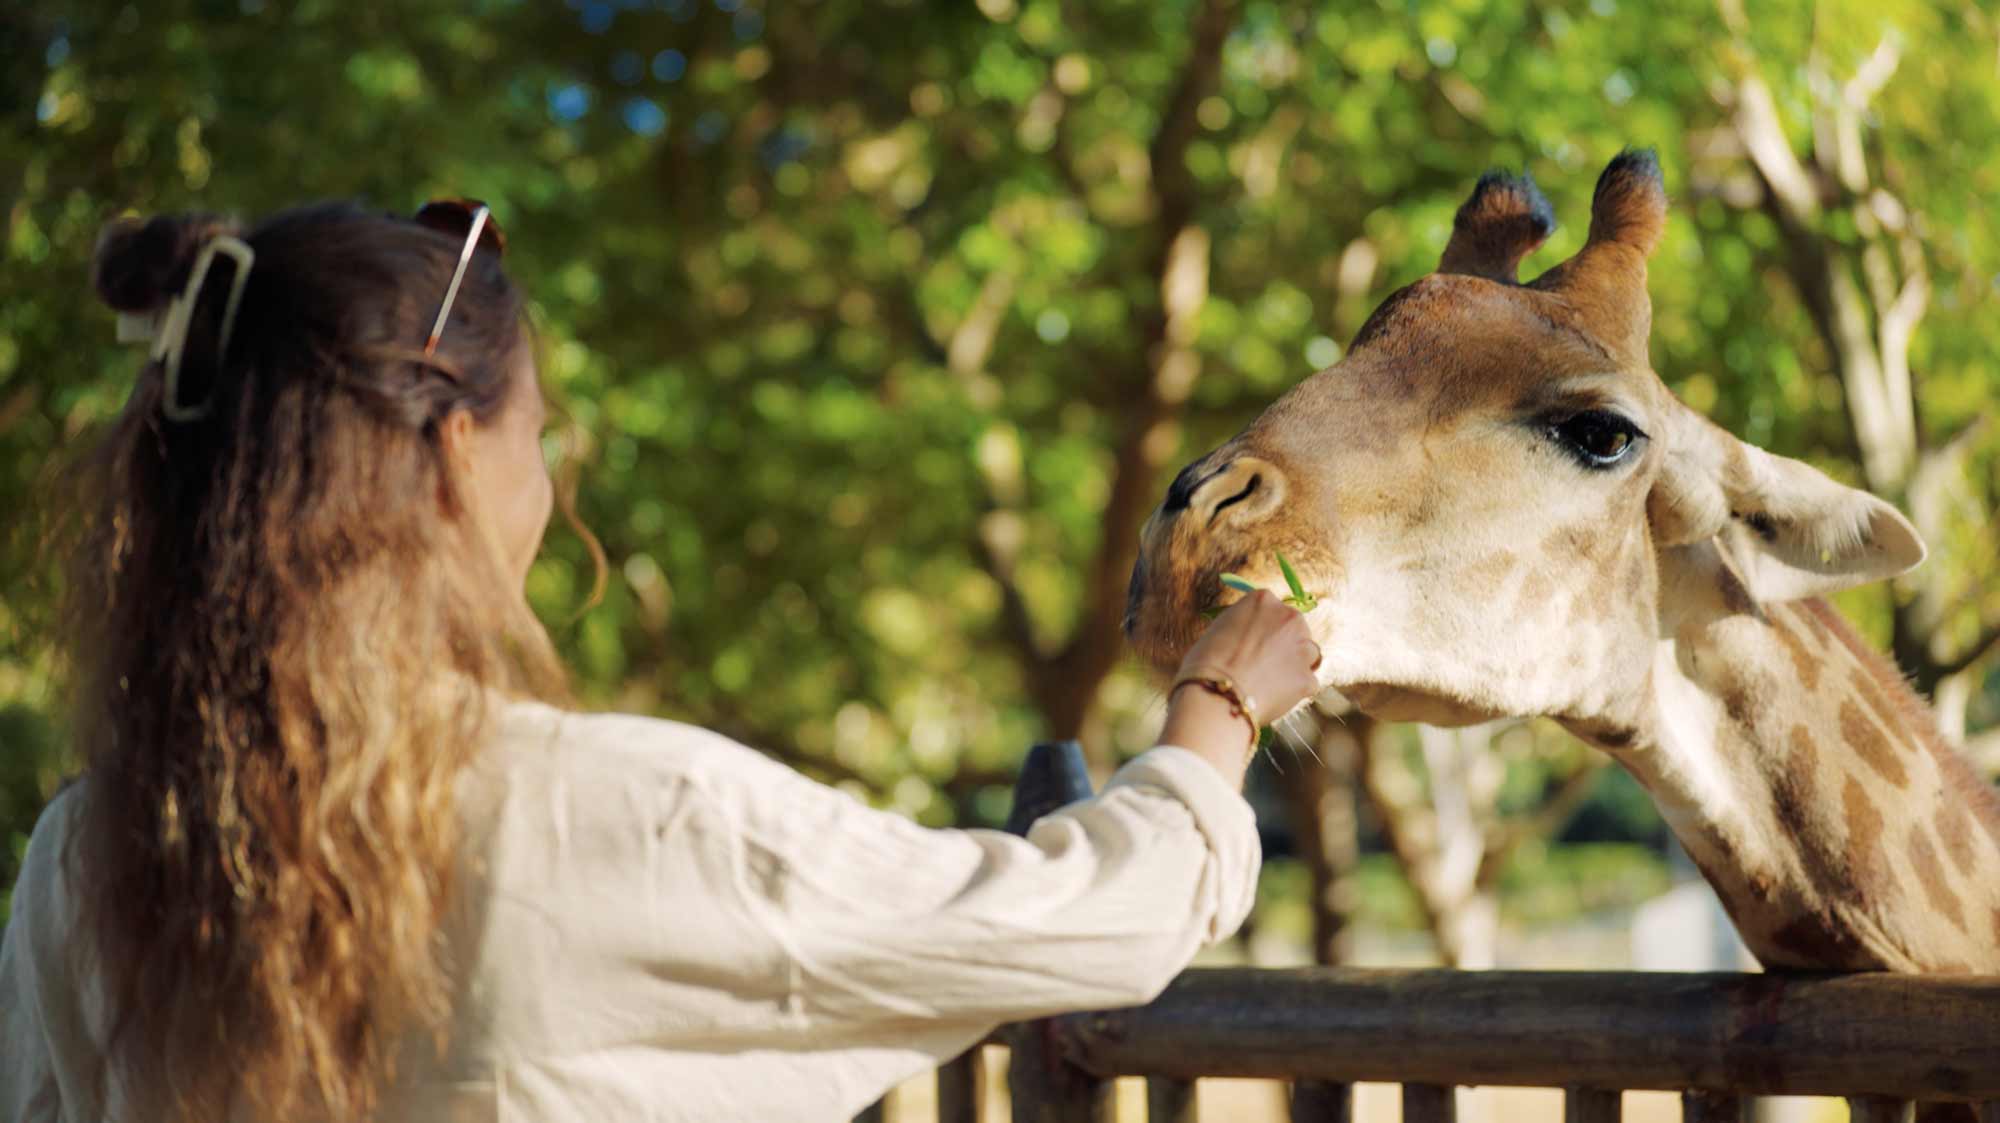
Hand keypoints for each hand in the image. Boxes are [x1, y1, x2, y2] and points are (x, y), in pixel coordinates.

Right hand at [1159, 591, 1321, 781]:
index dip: (1266, 629)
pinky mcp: (1308, 678)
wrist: (1214, 695)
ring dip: (1296, 666)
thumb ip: (1243, 628)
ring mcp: (1302, 647)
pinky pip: (1308, 684)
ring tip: (1271, 684)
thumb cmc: (1205, 664)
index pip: (1274, 610)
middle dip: (1286, 646)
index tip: (1257, 644)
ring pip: (1310, 655)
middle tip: (1266, 666)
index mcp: (1263, 600)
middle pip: (1297, 630)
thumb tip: (1251, 640)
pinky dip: (1295, 693)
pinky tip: (1274, 699)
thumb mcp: (1219, 631)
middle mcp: (1289, 617)